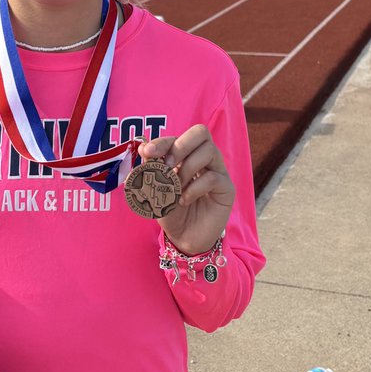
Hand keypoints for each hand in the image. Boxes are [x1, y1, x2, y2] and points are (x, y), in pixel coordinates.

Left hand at [138, 124, 234, 254]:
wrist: (183, 238)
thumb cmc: (170, 212)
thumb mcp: (155, 190)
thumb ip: (151, 170)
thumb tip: (143, 149)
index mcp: (185, 155)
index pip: (178, 137)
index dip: (162, 142)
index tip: (147, 153)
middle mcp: (203, 159)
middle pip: (201, 133)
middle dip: (180, 146)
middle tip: (167, 166)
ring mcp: (217, 171)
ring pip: (209, 151)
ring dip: (188, 168)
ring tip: (176, 187)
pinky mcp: (226, 188)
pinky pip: (213, 177)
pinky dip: (194, 188)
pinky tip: (184, 200)